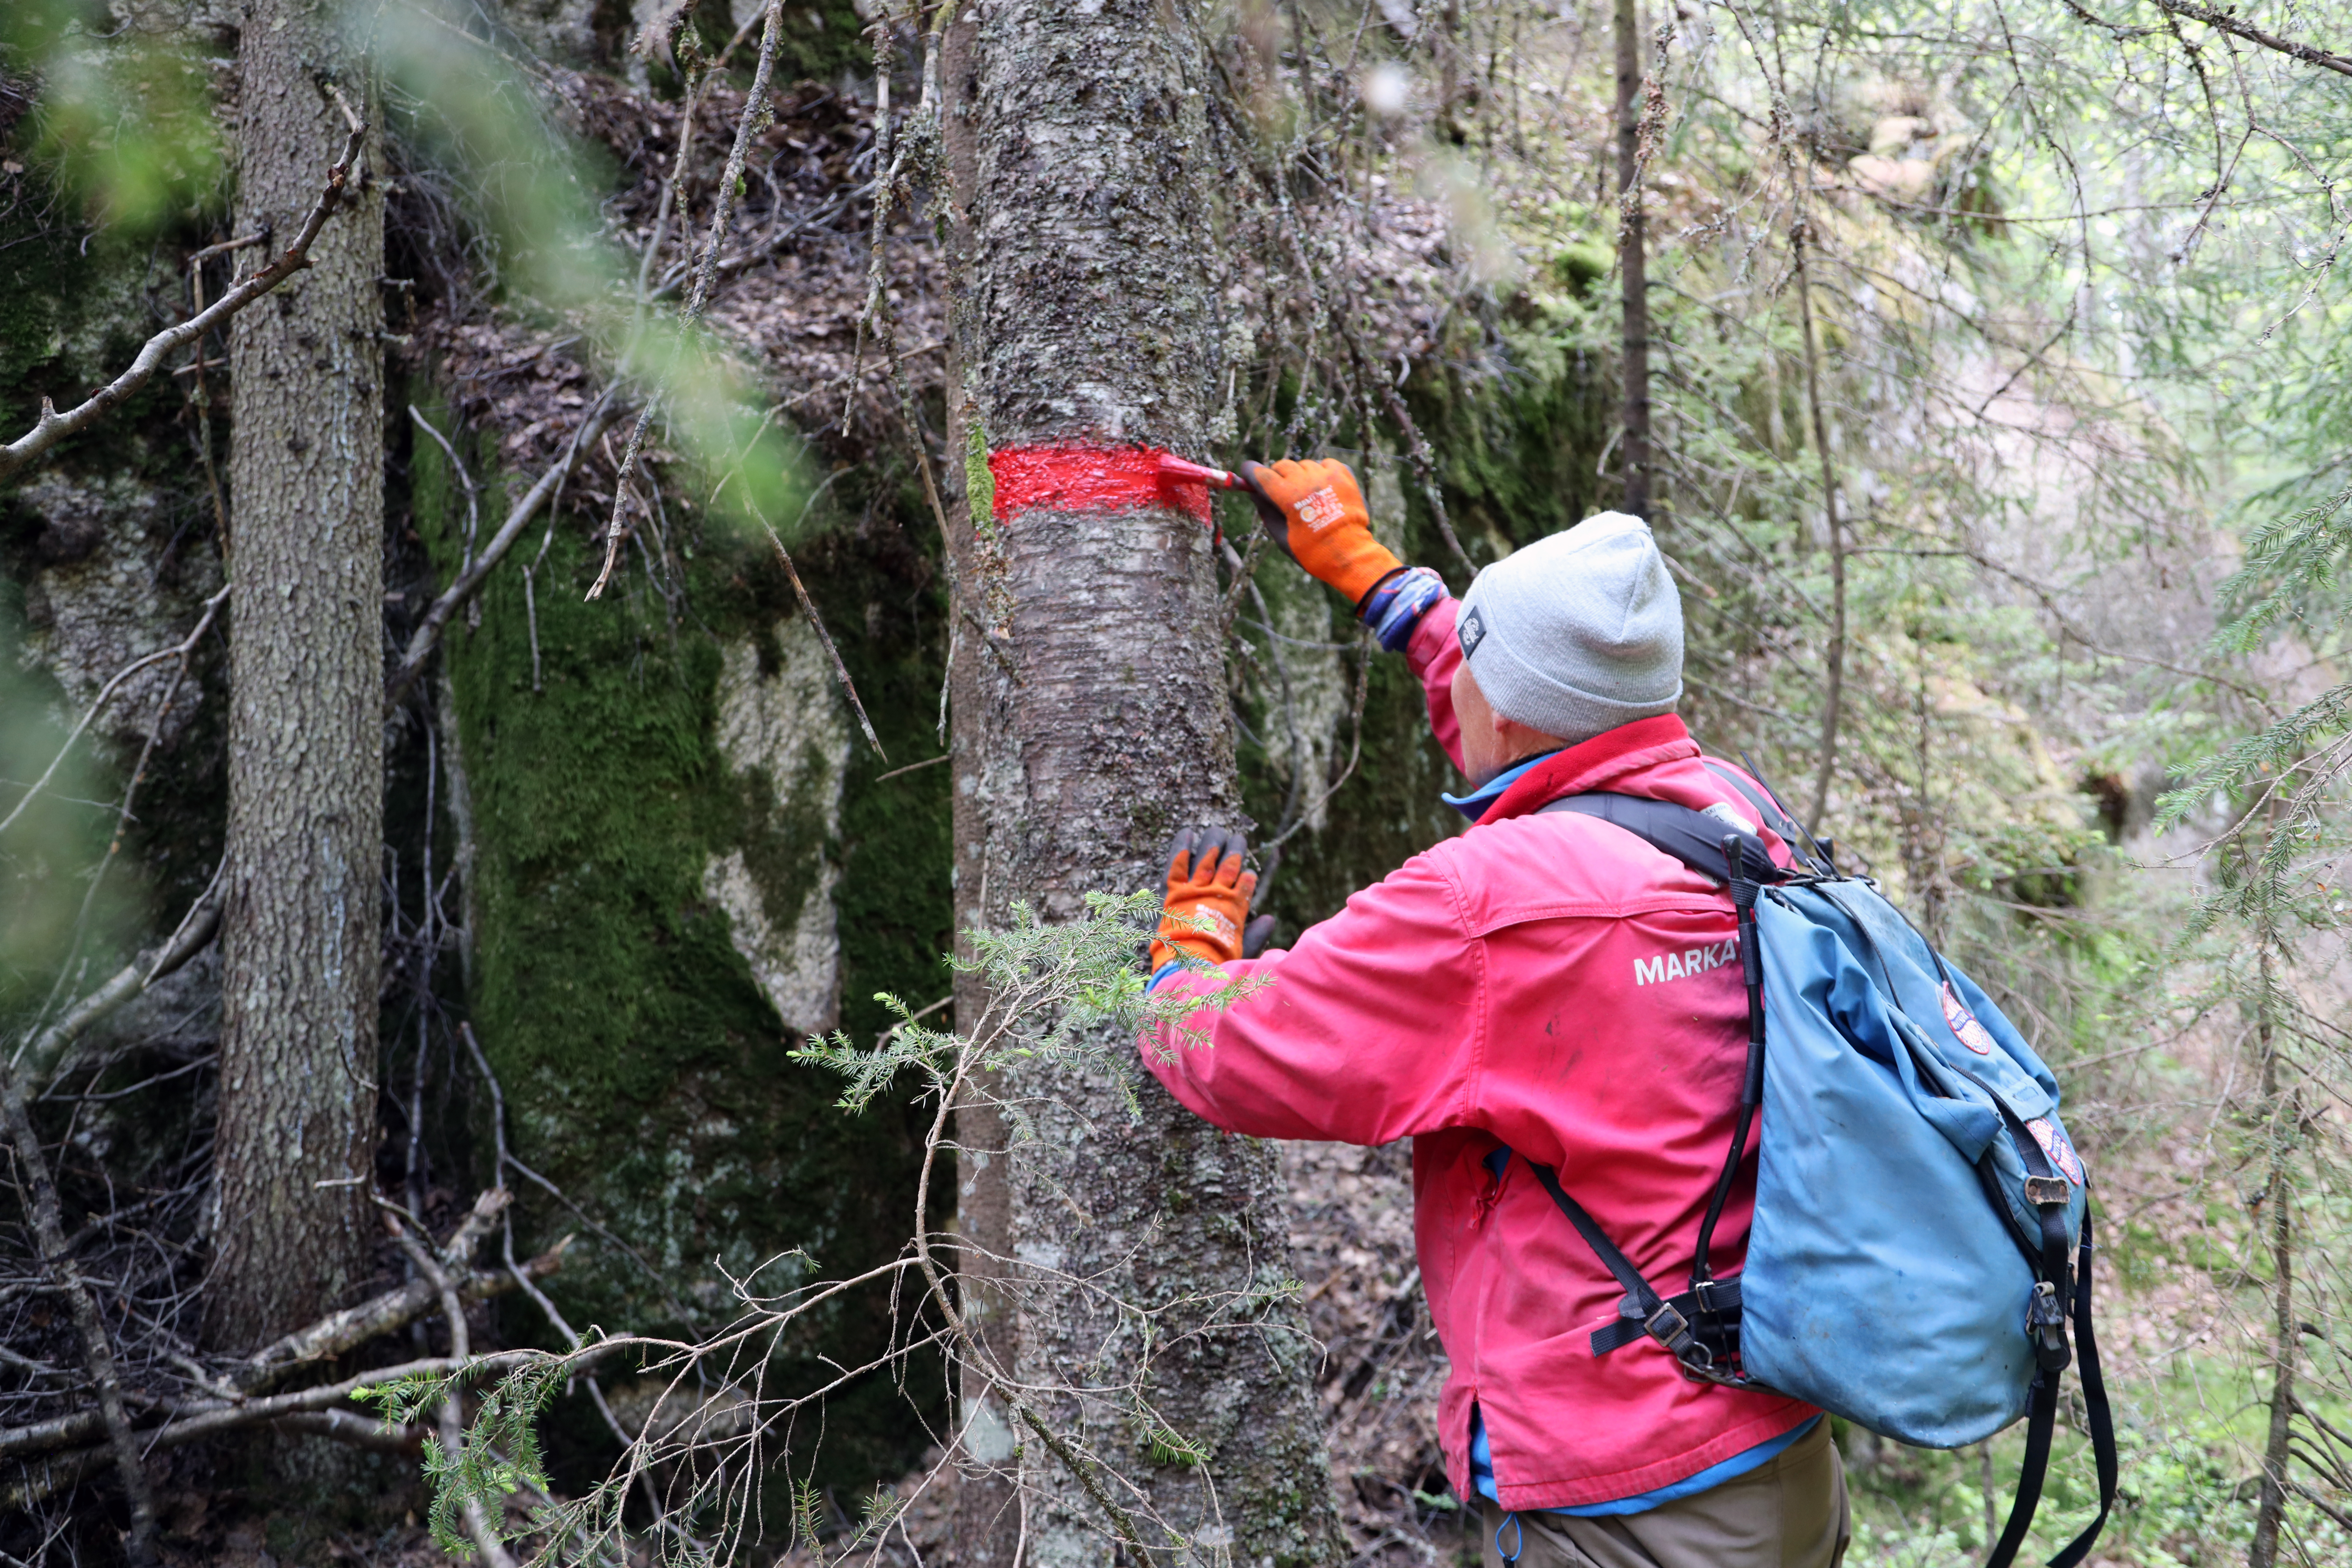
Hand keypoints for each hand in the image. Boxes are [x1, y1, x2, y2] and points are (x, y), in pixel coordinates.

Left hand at [1151, 826, 1272, 970]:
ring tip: (1220, 832)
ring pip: (1207, 858)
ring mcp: (1195, 889)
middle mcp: (1217, 893)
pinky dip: (1182, 847)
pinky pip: (1177, 863)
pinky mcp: (1174, 890)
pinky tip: (1189, 832)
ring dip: (1215, 843)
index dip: (1247, 877)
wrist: (1188, 964)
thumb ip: (1257, 933)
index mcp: (1235, 906)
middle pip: (1229, 864)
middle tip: (1238, 839)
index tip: (1248, 874)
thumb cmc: (1216, 961)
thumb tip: (1269, 919)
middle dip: (1235, 849)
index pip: (1245, 882)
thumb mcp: (1242, 949)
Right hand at [1236, 458, 1403, 609]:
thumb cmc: (1312, 551)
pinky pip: (1325, 464)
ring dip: (1301, 476)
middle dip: (1277, 477)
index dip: (1250, 473)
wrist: (1350, 554)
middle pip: (1282, 466)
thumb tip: (1253, 493)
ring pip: (1304, 465)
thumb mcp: (1282, 536)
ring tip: (1307, 496)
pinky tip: (1323, 490)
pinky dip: (1321, 473)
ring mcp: (1326, 475)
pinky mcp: (1343, 474)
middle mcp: (1306, 480)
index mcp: (1288, 496)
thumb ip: (1266, 512)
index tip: (1247, 474)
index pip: (1260, 473)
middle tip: (1282, 494)